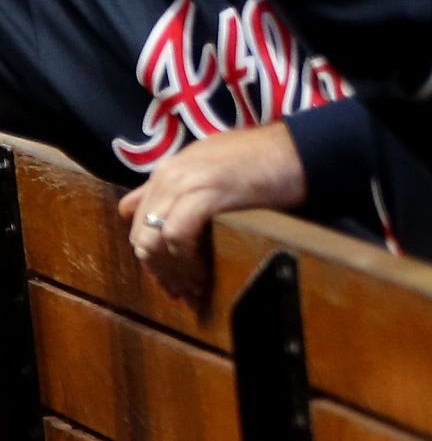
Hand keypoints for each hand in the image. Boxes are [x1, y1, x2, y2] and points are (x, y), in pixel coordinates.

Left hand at [118, 122, 304, 305]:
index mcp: (167, 171)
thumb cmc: (266, 159)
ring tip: (192, 290)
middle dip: (158, 269)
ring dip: (171, 271)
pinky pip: (177, 236)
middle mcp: (167, 175)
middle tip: (180, 292)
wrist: (304, 148)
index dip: (149, 254)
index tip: (168, 277)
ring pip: (152, 239)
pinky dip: (185, 261)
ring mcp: (183, 182)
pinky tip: (202, 276)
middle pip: (141, 234)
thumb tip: (143, 210)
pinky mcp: (205, 192)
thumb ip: (177, 188)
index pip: (137, 220)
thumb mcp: (210, 166)